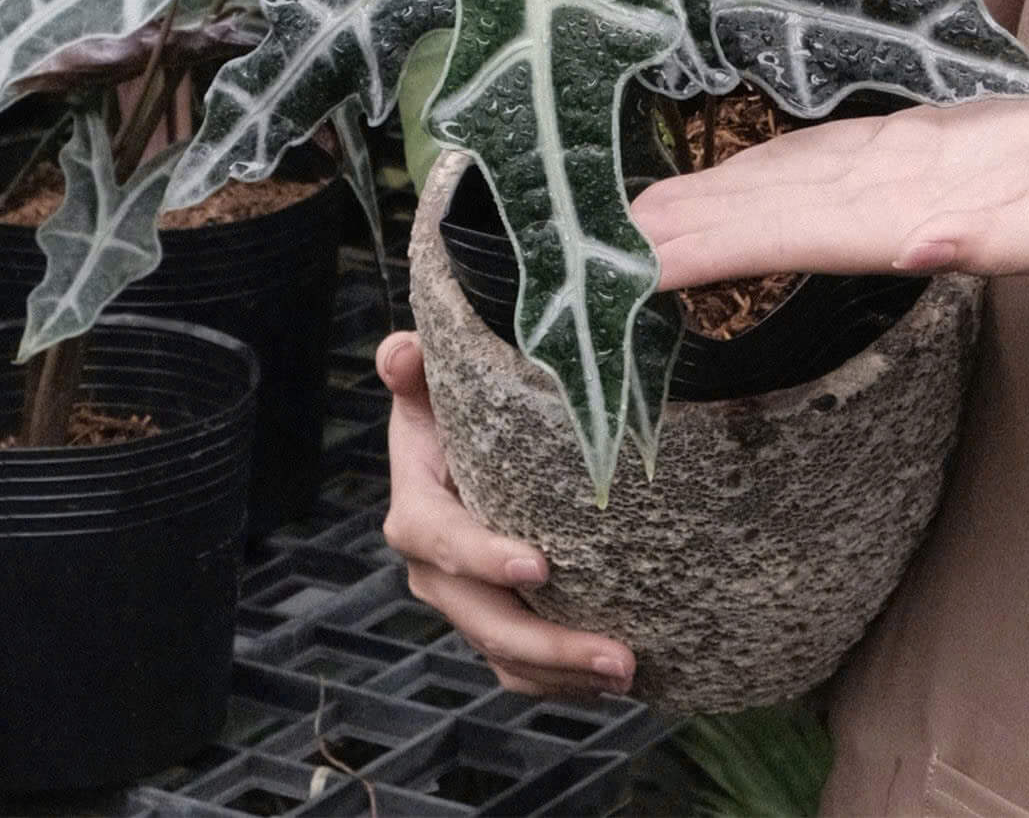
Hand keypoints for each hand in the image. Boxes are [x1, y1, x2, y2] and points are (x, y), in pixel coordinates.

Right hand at [376, 332, 636, 699]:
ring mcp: (466, 601)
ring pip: (506, 653)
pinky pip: (521, 663)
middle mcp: (436, 568)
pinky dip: (561, 678)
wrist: (464, 442)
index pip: (441, 539)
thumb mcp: (435, 380)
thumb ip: (415, 367)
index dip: (483, 556)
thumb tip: (400, 350)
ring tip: (629, 671)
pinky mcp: (495, 618)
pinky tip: (614, 678)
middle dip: (546, 642)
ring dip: (564, 672)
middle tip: (617, 654)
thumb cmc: (456, 404)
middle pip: (484, 618)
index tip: (539, 563)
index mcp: (418, 508)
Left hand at [629, 79, 1028, 291]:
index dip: (705, 248)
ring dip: (695, 203)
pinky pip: (804, 157)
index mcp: (901, 222)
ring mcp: (881, 176)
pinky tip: (703, 173)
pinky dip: (745, 167)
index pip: (781, 238)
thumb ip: (999, 238)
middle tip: (574, 242)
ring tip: (615, 213)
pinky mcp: (897, 144)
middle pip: (754, 220)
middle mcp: (874, 205)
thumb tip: (917, 250)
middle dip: (670, 233)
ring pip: (768, 189)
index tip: (628, 265)